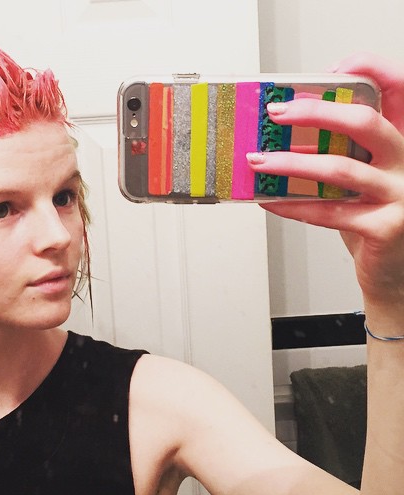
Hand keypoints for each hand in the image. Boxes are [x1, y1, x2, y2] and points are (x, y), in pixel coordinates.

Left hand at [250, 53, 403, 308]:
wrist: (392, 272)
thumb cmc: (374, 220)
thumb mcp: (366, 179)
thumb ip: (344, 154)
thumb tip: (284, 137)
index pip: (401, 90)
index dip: (372, 70)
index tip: (334, 68)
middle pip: (364, 122)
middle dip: (315, 112)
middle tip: (276, 114)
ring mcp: (401, 195)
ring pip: (339, 169)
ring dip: (290, 165)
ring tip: (258, 162)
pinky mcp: (386, 227)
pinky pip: (328, 212)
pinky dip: (292, 205)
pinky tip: (269, 199)